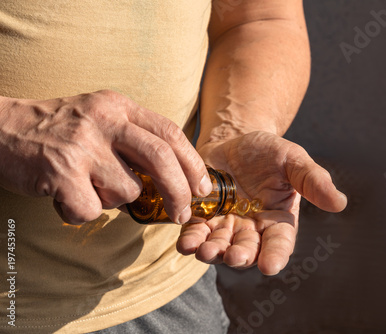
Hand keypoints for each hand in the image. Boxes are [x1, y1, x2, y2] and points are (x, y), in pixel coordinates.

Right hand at [0, 90, 211, 223]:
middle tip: (181, 214)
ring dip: (111, 199)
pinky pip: (91, 210)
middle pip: (160, 159)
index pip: (170, 133)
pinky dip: (81, 212)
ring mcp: (81, 146)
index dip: (193, 164)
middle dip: (179, 192)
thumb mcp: (101, 118)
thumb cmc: (59, 130)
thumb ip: (134, 139)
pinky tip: (63, 196)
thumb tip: (173, 179)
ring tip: (85, 185)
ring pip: (126, 191)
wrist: (0, 128)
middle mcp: (103, 121)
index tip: (202, 188)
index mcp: (118, 106)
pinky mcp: (60, 173)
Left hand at [176, 131, 346, 274]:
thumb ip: (313, 180)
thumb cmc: (268, 152)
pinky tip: (186, 243)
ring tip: (206, 251)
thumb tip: (340, 203)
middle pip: (247, 250)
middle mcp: (252, 228)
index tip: (270, 266)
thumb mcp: (293, 159)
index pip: (279, 243)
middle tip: (234, 256)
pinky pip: (196, 232)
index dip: (275, 255)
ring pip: (220, 245)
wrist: (234, 139)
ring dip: (213, 251)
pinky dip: (191, 239)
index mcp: (278, 220)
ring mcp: (225, 224)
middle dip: (240, 255)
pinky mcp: (203, 216)